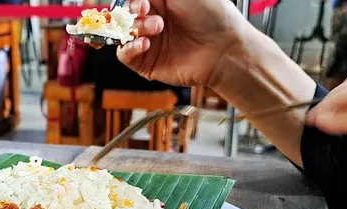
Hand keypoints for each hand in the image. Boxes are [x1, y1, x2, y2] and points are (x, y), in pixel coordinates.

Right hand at [116, 0, 249, 86]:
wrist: (224, 48)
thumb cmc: (212, 15)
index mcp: (162, 4)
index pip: (133, 2)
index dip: (132, 2)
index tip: (142, 3)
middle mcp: (154, 23)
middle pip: (124, 17)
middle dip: (131, 13)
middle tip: (145, 11)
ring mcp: (150, 44)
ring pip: (122, 35)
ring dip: (134, 28)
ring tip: (156, 28)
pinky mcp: (147, 64)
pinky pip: (125, 56)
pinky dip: (129, 48)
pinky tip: (145, 44)